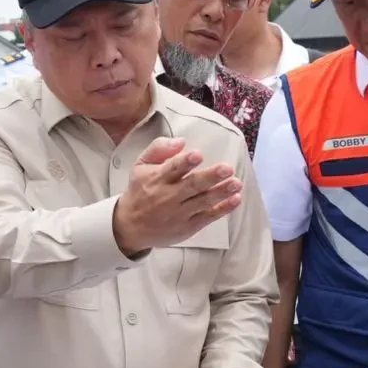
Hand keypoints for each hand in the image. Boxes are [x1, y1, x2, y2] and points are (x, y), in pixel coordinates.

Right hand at [112, 137, 242, 255]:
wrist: (131, 226)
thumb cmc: (140, 190)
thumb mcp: (140, 165)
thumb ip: (159, 149)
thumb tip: (182, 141)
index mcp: (157, 178)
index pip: (172, 169)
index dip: (185, 162)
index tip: (198, 155)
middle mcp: (168, 196)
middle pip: (192, 185)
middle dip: (211, 177)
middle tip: (227, 169)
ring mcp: (179, 213)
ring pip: (203, 201)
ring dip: (221, 192)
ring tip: (236, 183)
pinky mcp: (188, 226)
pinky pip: (208, 217)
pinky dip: (223, 209)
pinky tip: (235, 199)